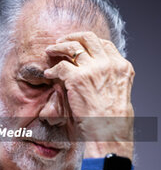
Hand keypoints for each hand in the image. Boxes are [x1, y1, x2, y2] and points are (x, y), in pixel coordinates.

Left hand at [44, 31, 134, 156]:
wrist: (109, 132)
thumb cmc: (112, 120)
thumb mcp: (118, 93)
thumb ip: (110, 79)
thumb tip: (97, 76)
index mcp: (121, 67)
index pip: (104, 44)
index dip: (89, 42)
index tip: (79, 45)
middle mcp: (108, 64)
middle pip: (88, 38)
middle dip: (73, 37)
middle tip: (61, 42)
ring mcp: (93, 69)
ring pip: (72, 47)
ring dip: (58, 47)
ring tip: (50, 51)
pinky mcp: (77, 78)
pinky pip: (60, 66)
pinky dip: (52, 69)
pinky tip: (48, 74)